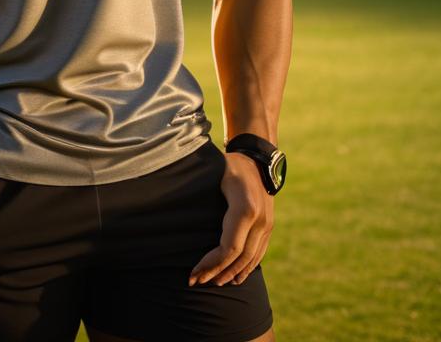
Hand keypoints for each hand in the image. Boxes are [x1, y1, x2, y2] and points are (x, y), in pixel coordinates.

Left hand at [188, 151, 273, 286]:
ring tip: (212, 282)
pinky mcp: (269, 227)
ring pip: (250, 259)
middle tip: (197, 282)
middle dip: (217, 272)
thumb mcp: (214, 172)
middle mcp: (260, 219)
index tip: (194, 272)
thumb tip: (171, 202)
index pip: (229, 247)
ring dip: (231, 274)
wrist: (258, 158)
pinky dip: (247, 268)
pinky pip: (259, 253)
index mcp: (245, 207)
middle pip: (239, 257)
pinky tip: (235, 277)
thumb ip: (198, 188)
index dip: (210, 264)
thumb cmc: (229, 163)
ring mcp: (267, 224)